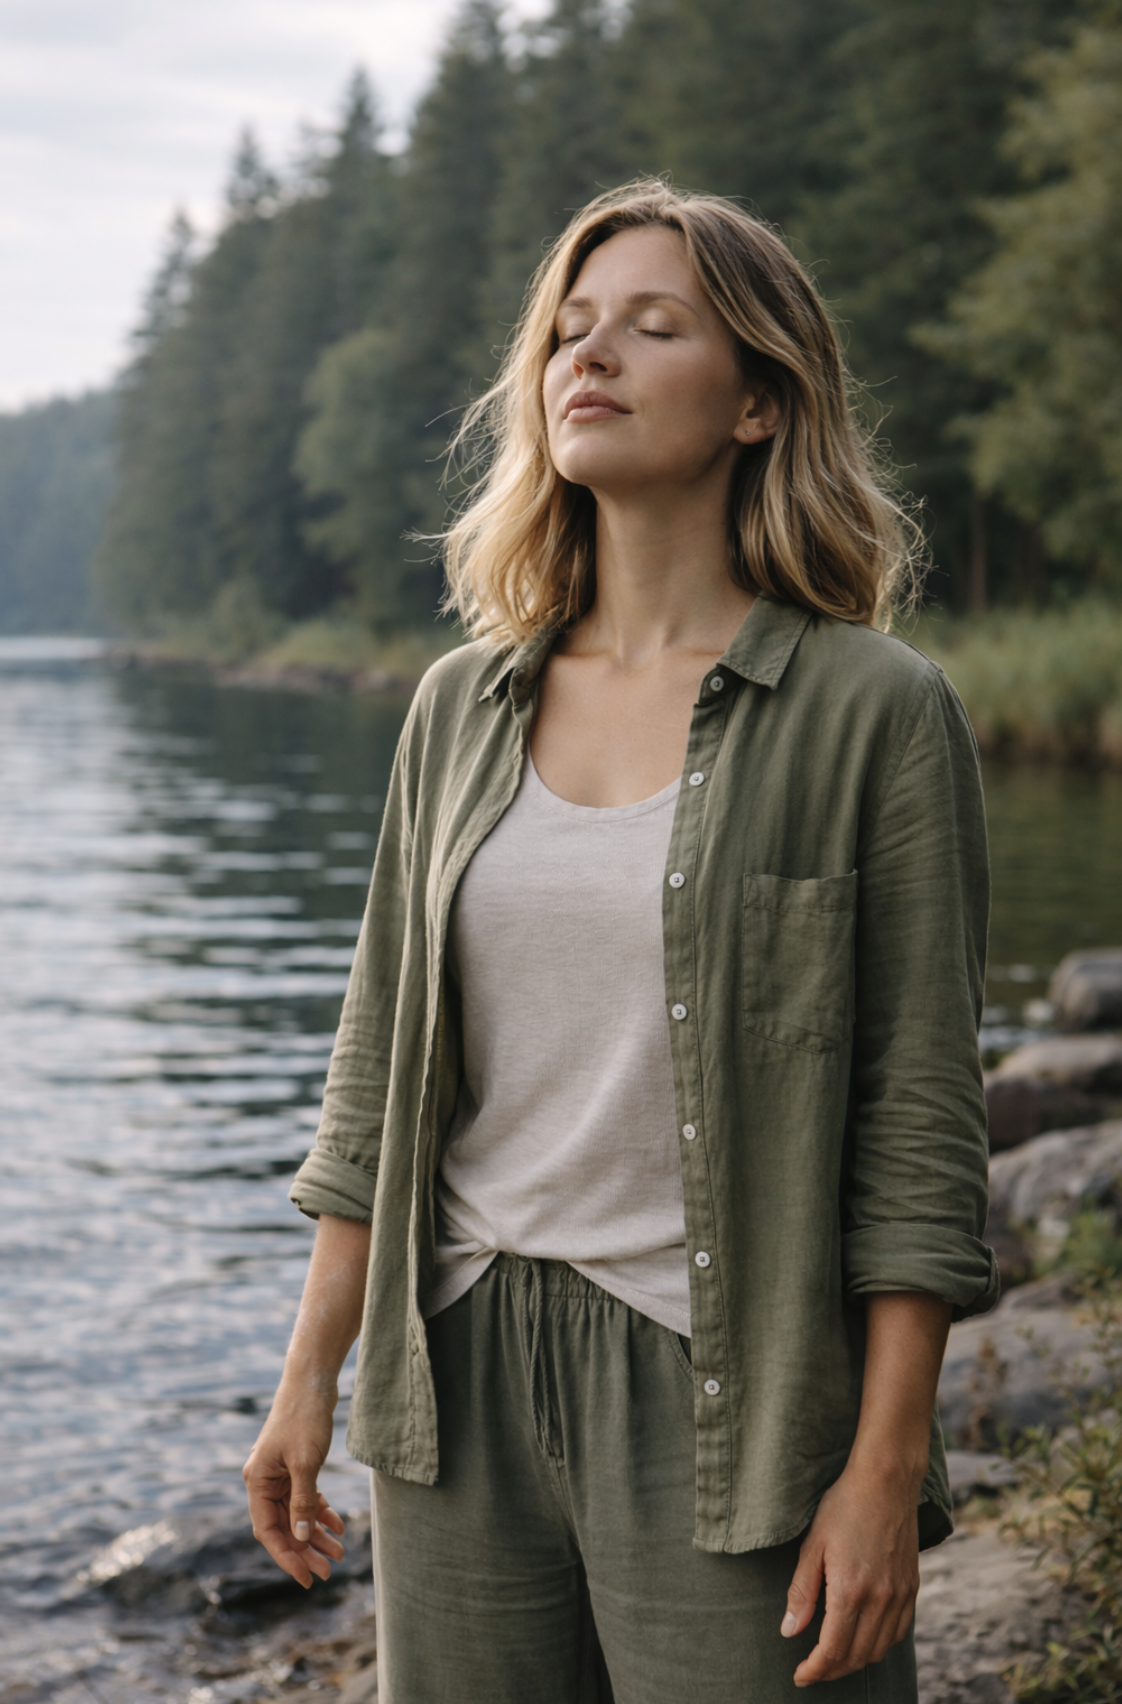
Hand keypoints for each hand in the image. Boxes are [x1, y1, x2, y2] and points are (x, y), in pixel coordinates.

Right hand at [243, 1391, 345, 1587]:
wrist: (313, 1381)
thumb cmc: (304, 1418)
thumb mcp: (305, 1463)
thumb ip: (302, 1502)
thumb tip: (302, 1537)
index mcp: (257, 1481)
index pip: (268, 1530)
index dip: (287, 1556)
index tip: (306, 1577)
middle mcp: (265, 1481)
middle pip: (284, 1526)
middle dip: (305, 1550)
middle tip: (328, 1571)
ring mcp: (281, 1474)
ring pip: (297, 1514)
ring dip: (316, 1534)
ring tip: (339, 1554)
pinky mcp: (297, 1466)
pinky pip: (307, 1498)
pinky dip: (321, 1512)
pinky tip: (338, 1526)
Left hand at [781, 1461, 920, 1686]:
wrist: (886, 1481)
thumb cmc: (844, 1506)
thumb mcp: (813, 1545)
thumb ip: (801, 1592)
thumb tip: (789, 1631)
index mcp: (851, 1591)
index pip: (833, 1651)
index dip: (815, 1670)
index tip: (800, 1676)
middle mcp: (880, 1599)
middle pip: (857, 1657)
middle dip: (832, 1671)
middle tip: (812, 1670)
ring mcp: (900, 1595)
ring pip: (879, 1650)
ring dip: (855, 1661)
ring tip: (834, 1659)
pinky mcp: (912, 1588)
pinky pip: (898, 1633)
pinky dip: (879, 1645)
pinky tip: (863, 1638)